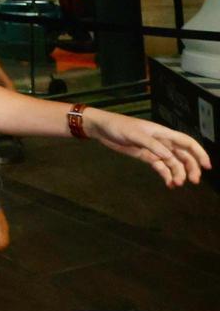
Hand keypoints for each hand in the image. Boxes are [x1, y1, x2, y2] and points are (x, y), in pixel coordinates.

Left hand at [85, 110, 211, 187]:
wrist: (102, 129)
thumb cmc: (119, 126)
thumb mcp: (135, 134)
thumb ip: (152, 145)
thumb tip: (169, 157)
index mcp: (163, 133)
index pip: (186, 142)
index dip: (199, 152)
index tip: (207, 166)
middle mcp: (162, 142)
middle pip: (183, 155)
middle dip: (191, 168)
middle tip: (193, 181)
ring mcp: (154, 150)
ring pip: (173, 163)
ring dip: (178, 173)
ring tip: (177, 184)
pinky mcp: (146, 156)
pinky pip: (160, 167)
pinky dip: (166, 175)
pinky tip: (169, 184)